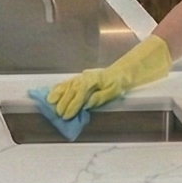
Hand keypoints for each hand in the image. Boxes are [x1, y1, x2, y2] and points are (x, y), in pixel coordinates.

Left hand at [44, 34, 170, 118]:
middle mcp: (93, 77)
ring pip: (86, 89)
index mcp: (88, 77)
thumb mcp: (96, 85)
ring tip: (67, 112)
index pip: (70, 83)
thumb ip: (84, 92)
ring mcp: (103, 80)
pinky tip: (89, 104)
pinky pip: (105, 92)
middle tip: (57, 112)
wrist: (132, 70)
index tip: (49, 99)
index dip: (59, 91)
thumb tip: (69, 101)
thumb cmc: (113, 81)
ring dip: (76, 101)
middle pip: (75, 87)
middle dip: (65, 100)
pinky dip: (97, 98)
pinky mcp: (115, 86)